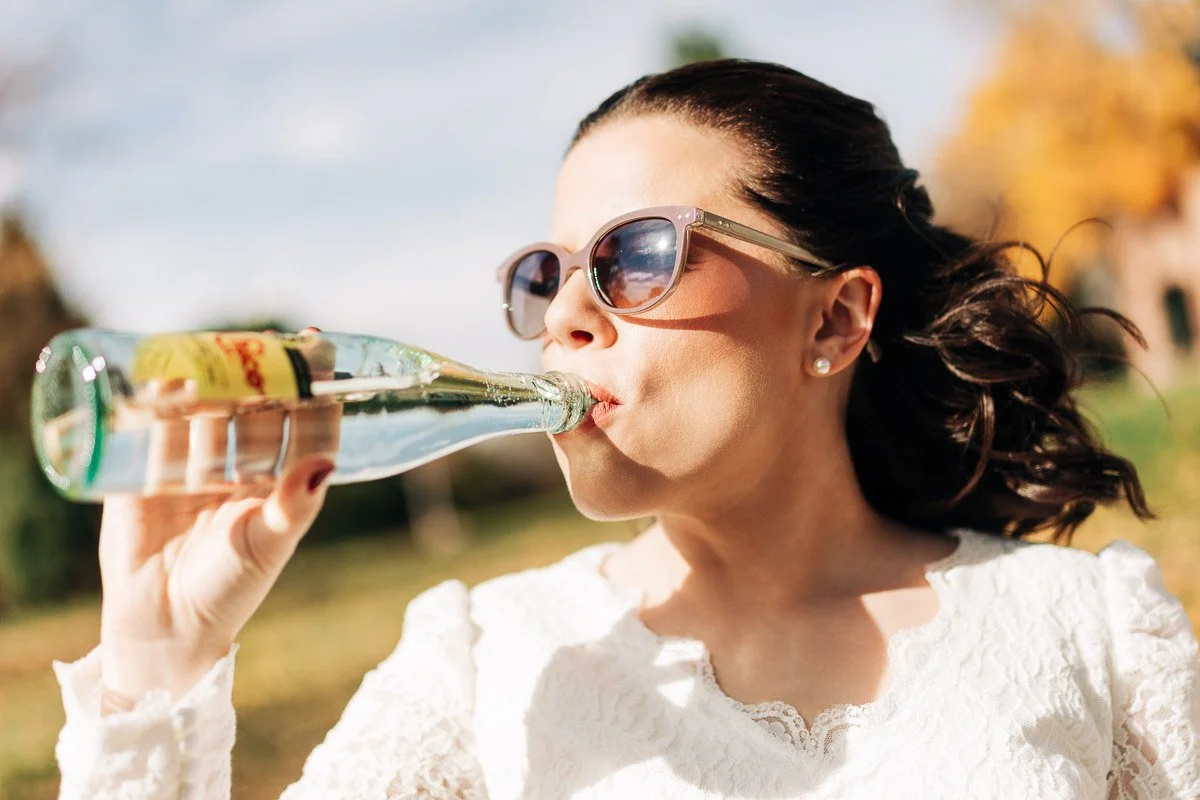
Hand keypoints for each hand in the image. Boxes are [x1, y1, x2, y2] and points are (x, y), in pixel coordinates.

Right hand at [97, 327, 340, 709]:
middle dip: (265, 375)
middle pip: (256, 411)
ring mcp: (193, 468)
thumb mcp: (267, 544)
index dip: (316, 392)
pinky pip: (158, 429)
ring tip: (222, 347)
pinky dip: (163, 401)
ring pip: (210, 413)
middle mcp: (241, 470)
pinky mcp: (146, 473)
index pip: (304, 428)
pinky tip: (169, 375)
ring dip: (216, 380)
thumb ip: (294, 506)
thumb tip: (327, 464)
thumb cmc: (228, 590)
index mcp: (279, 485)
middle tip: (269, 339)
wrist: (162, 627)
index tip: (323, 351)